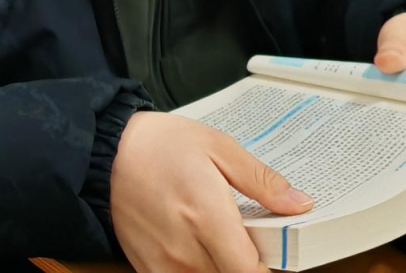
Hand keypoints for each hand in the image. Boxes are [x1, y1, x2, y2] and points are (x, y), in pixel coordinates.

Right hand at [109, 111, 310, 272]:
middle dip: (247, 268)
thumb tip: (298, 203)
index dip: (270, 270)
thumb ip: (260, 181)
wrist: (107, 152)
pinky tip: (201, 252)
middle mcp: (186, 249)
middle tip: (250, 245)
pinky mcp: (148, 270)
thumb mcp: (218, 147)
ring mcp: (164, 265)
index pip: (251, 272)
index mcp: (207, 217)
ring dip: (223, 270)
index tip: (278, 256)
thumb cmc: (161, 145)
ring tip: (224, 244)